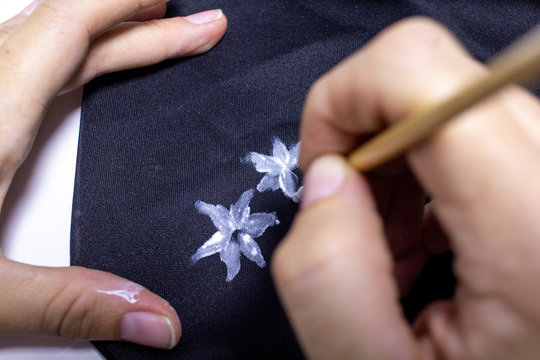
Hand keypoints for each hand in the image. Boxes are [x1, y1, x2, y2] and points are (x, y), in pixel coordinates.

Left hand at [0, 0, 225, 348]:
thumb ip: (71, 305)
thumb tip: (158, 321)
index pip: (66, 29)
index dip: (125, 5)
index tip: (175, 3)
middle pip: (67, 32)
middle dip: (137, 23)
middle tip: (194, 23)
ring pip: (45, 46)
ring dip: (106, 37)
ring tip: (153, 34)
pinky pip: (27, 69)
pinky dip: (72, 60)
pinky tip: (85, 74)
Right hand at [272, 17, 539, 358]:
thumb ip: (327, 276)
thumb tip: (326, 179)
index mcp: (530, 227)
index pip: (418, 72)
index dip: (343, 100)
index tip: (325, 165)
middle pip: (436, 82)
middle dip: (368, 143)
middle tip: (361, 220)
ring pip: (457, 105)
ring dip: (401, 164)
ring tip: (399, 243)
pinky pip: (482, 134)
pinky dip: (435, 174)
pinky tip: (433, 239)